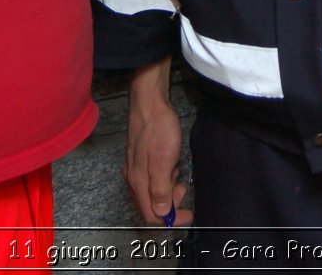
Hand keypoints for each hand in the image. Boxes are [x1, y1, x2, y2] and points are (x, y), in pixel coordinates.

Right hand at [127, 59, 190, 226]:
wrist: (150, 101)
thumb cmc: (157, 128)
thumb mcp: (163, 160)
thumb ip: (160, 189)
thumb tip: (162, 213)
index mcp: (138, 181)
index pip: (151, 214)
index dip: (171, 220)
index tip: (188, 215)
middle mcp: (134, 178)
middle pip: (151, 205)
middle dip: (170, 204)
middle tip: (183, 189)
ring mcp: (136, 167)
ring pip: (153, 191)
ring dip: (168, 188)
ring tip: (177, 171)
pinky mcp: (140, 158)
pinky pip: (153, 178)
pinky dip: (165, 177)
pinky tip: (171, 164)